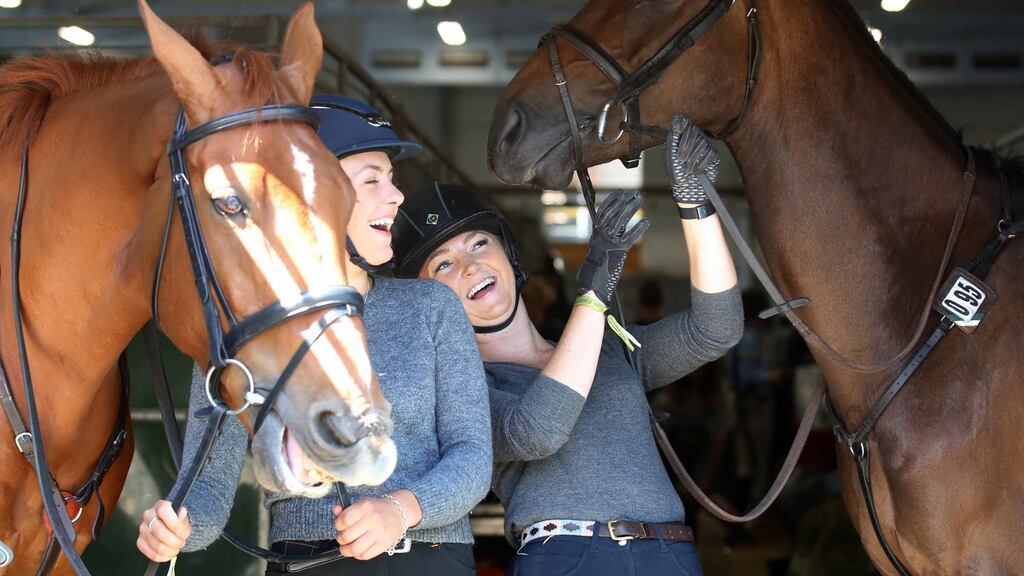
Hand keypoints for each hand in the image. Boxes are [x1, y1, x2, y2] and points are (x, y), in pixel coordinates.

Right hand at [137, 500, 190, 561]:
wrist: (173, 529)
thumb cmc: (179, 522)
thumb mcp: (184, 518)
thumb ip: (183, 517)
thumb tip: (182, 513)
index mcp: (160, 505)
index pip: (163, 511)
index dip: (173, 523)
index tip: (181, 530)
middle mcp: (148, 515)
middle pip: (159, 532)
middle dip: (174, 541)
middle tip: (181, 543)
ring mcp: (142, 529)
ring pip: (157, 545)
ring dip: (170, 550)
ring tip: (177, 548)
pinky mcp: (140, 542)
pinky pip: (151, 553)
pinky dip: (163, 556)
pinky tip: (169, 554)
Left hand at [334, 496, 407, 560]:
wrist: (398, 511)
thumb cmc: (378, 508)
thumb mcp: (362, 503)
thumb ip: (346, 509)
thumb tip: (336, 510)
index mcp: (365, 507)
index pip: (343, 521)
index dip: (338, 525)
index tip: (340, 526)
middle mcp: (373, 519)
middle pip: (347, 537)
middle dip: (341, 539)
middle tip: (343, 537)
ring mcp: (380, 533)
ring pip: (355, 549)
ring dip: (347, 550)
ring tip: (348, 546)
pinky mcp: (385, 544)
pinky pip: (365, 555)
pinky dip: (358, 554)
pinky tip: (359, 548)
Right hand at [577, 190, 649, 304]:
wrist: (592, 283)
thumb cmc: (595, 268)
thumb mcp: (597, 248)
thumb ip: (604, 236)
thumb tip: (613, 226)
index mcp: (596, 233)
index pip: (603, 211)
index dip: (613, 200)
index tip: (621, 193)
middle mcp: (601, 235)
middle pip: (613, 212)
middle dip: (624, 201)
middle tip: (634, 194)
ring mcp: (609, 242)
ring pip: (620, 220)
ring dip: (631, 208)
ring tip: (639, 200)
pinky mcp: (618, 250)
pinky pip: (629, 236)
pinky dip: (638, 228)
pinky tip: (646, 222)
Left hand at [665, 114, 719, 205]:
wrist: (688, 189)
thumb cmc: (676, 174)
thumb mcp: (670, 156)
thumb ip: (673, 139)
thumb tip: (677, 121)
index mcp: (680, 138)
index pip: (683, 123)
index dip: (682, 124)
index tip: (680, 128)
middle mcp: (693, 139)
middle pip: (693, 131)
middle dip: (686, 145)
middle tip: (681, 159)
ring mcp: (704, 146)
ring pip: (702, 143)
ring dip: (693, 158)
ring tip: (688, 170)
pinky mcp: (713, 155)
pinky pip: (710, 153)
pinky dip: (702, 163)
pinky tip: (697, 171)